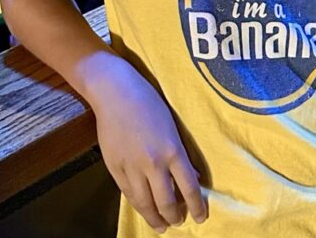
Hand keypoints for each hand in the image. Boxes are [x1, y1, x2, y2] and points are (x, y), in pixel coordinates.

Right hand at [89, 60, 206, 231]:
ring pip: (145, 204)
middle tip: (179, 221)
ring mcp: (132, 166)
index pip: (190, 189)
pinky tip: (143, 208)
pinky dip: (137, 204)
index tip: (201, 217)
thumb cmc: (147, 101)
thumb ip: (180, 154)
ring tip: (161, 225)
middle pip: (167, 202)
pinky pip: (128, 193)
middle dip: (175, 217)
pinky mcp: (115, 166)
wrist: (114, 91)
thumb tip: (192, 177)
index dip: (197, 207)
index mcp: (172, 150)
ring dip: (155, 218)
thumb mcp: (171, 126)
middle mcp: (153, 162)